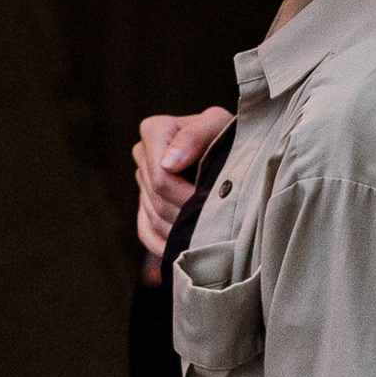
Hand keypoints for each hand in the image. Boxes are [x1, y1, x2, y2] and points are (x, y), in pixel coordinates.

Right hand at [133, 106, 234, 270]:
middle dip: (187, 213)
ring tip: (209, 233)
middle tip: (217, 221)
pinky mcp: (145, 204)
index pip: (160, 178)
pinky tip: (184, 250)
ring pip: (154, 217)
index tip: (213, 201)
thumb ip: (195, 136)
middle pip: (158, 199)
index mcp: (155, 131)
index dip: (186, 196)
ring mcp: (142, 181)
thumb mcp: (218, 126)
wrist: (233, 149)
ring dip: (180, 230)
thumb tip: (168, 164)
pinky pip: (146, 231)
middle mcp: (142, 154)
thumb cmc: (228, 135)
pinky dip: (164, 244)